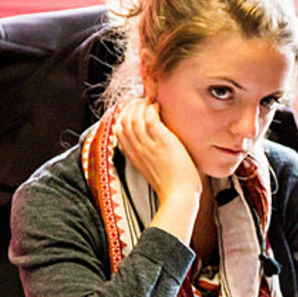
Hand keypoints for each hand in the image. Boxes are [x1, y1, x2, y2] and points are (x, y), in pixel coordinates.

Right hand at [114, 98, 201, 241]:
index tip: (133, 110)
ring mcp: (148, 145)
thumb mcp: (154, 170)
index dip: (123, 116)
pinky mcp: (161, 141)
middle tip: (142, 100)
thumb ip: (150, 158)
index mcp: (134, 157)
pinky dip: (151, 108)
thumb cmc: (173, 186)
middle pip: (123, 120)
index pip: (118, 130)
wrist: (179, 195)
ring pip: (134, 116)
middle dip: (131, 106)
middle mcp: (137, 149)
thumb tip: (156, 149)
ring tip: (151, 100)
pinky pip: (149, 117)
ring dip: (141, 104)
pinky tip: (158, 106)